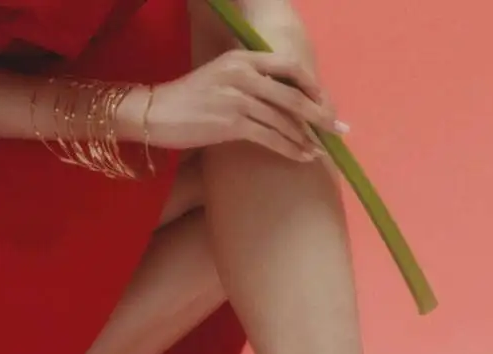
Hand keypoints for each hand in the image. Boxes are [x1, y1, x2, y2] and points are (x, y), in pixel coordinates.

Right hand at [145, 50, 340, 161]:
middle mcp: (242, 73)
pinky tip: (301, 157)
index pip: (288, 67)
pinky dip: (289, 148)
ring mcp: (237, 97)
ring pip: (283, 119)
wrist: (154, 114)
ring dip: (305, 139)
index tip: (326, 103)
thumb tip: (279, 101)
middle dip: (320, 115)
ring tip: (319, 152)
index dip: (312, 86)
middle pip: (293, 94)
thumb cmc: (188, 102)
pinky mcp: (230, 122)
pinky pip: (270, 137)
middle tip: (338, 130)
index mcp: (242, 58)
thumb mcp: (220, 79)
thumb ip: (248, 82)